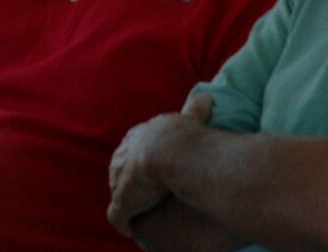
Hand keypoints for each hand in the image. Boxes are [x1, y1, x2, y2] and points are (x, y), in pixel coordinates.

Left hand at [107, 96, 212, 236]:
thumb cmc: (183, 137)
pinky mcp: (122, 201)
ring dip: (126, 201)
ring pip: (118, 192)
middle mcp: (124, 157)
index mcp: (137, 137)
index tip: (148, 166)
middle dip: (128, 178)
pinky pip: (119, 216)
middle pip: (122, 168)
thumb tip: (208, 97)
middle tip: (141, 191)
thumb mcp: (190, 119)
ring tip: (137, 212)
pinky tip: (130, 229)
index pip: (133, 148)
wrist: (171, 151)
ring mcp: (120, 180)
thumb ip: (196, 110)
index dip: (140, 158)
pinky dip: (124, 222)